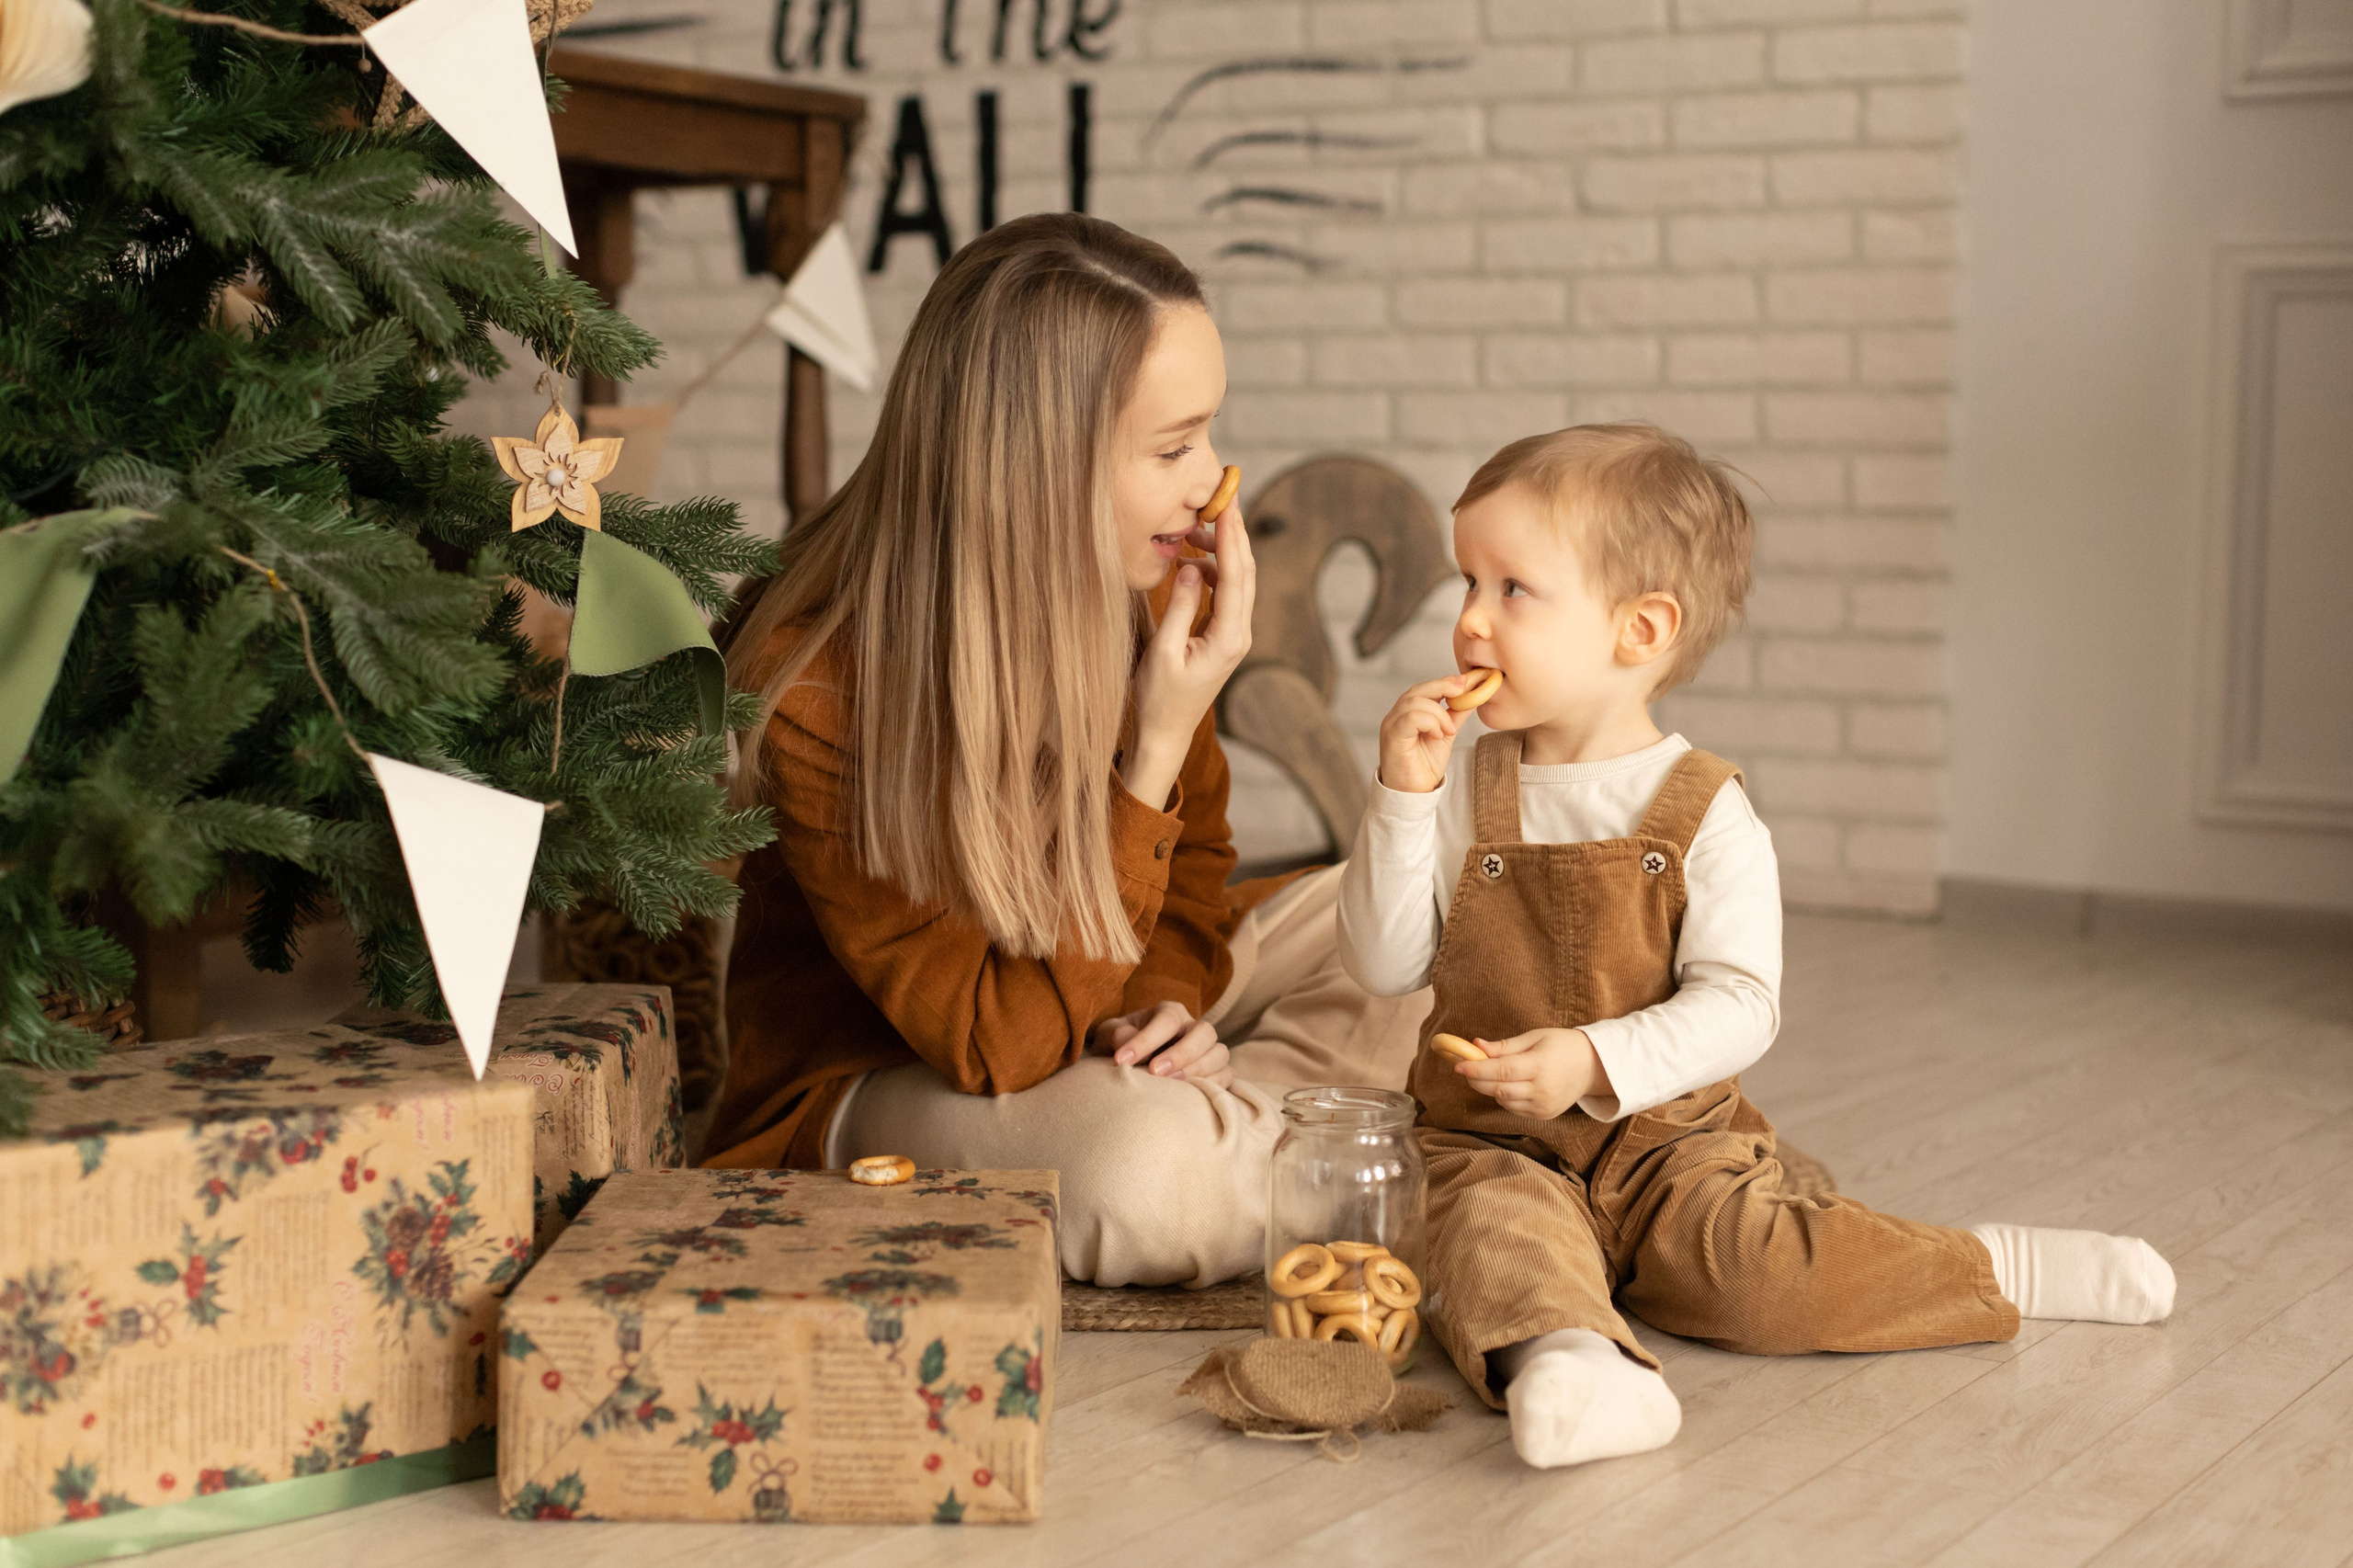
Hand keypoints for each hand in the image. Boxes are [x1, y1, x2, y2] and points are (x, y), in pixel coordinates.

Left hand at [1088, 1000, 1233, 1090]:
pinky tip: (1188, 1095)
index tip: (1122, 1060)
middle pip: (1204, 1032)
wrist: (1132, 1069)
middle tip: (1154, 1072)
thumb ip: (1115, 1035)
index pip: (1167, 1020)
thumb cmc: (1121, 1048)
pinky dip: (1211, 1085)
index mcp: (1170, 1013)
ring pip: (1219, 1053)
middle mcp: (1193, 1028)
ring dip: (1197, 1070)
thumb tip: (1126, 1041)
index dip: (1147, 1039)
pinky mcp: (1217, 1072)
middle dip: (1181, 1053)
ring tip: (1171, 1085)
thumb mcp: (1109, 1036)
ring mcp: (1208, 1050)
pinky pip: (1225, 1077)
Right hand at [1124, 503, 1255, 807]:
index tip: (1226, 504)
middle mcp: (1240, 633)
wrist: (1166, 731)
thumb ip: (1181, 607)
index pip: (1237, 575)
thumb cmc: (1160, 697)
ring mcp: (1235, 634)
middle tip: (1218, 500)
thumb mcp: (1165, 651)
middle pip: (1246, 572)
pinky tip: (1194, 562)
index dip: (1233, 536)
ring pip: (1238, 580)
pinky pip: (1227, 593)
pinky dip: (1215, 571)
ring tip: (1196, 530)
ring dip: (1222, 551)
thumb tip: (1194, 568)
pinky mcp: (1225, 635)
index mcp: (1229, 637)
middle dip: (1234, 534)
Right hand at [1377, 672, 1483, 793]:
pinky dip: (1429, 722)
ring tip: (1449, 730)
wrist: (1413, 794)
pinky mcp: (1392, 737)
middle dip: (1443, 687)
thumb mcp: (1445, 736)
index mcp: (1407, 713)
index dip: (1444, 682)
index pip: (1423, 689)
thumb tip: (1472, 697)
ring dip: (1439, 713)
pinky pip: (1411, 718)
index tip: (1464, 682)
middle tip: (1462, 692)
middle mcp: (1396, 716)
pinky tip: (1438, 735)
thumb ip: (1455, 716)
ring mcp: (1391, 725)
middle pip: (1417, 690)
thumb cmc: (1424, 767)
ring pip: (1415, 702)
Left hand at [1454, 1028, 1609, 1119]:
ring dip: (1490, 1088)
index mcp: (1540, 1066)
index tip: (1458, 1064)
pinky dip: (1504, 1097)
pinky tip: (1509, 1084)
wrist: (1592, 1067)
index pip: (1500, 1071)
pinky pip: (1513, 1108)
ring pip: (1503, 1101)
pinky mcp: (1543, 1116)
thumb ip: (1505, 1046)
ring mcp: (1543, 1106)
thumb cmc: (1562, 1046)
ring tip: (1490, 1073)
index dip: (1476, 1068)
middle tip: (1465, 1067)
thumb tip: (1476, 1046)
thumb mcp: (1535, 1037)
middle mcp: (1542, 1090)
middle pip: (1498, 1089)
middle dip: (1476, 1079)